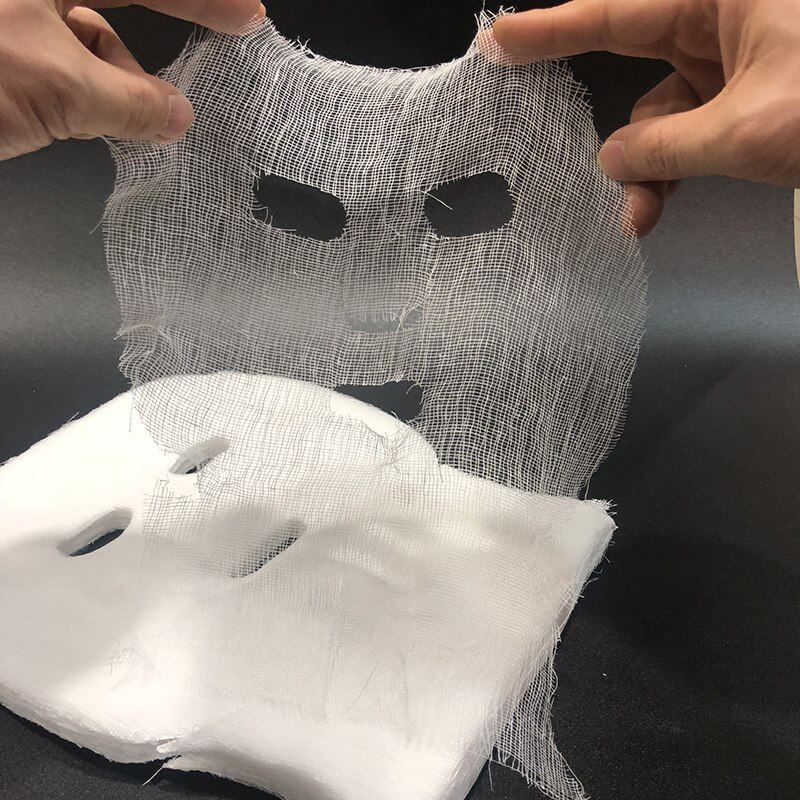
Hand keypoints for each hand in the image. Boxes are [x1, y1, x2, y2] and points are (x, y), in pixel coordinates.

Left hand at [0, 0, 264, 159]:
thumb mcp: (57, 87)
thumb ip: (129, 101)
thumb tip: (176, 114)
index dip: (203, 0)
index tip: (246, 15)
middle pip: (111, 10)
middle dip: (146, 53)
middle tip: (193, 78)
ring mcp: (13, 17)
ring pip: (82, 41)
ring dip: (113, 84)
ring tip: (129, 123)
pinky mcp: (2, 50)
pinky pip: (56, 62)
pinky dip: (81, 94)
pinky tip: (86, 121)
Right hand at [493, 0, 799, 235]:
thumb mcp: (747, 130)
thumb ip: (667, 147)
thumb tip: (613, 159)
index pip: (615, 13)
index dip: (552, 30)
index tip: (500, 41)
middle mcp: (724, 20)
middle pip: (636, 69)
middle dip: (604, 116)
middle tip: (545, 133)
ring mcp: (738, 61)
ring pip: (665, 116)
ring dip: (647, 170)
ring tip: (639, 216)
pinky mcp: (751, 97)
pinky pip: (693, 133)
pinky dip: (676, 171)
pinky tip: (659, 204)